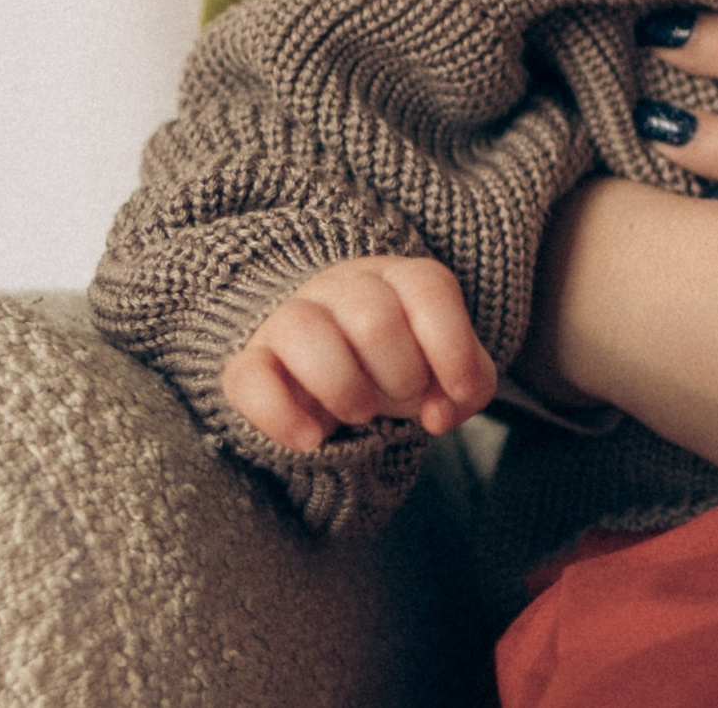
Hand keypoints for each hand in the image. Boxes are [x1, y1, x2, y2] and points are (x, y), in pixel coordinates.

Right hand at [222, 255, 496, 451]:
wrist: (329, 363)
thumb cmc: (399, 361)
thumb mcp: (446, 368)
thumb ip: (469, 386)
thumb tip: (439, 413)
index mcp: (399, 277)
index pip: (428, 288)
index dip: (452, 347)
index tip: (456, 393)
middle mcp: (342, 287)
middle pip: (373, 316)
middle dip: (400, 373)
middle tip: (400, 396)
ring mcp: (288, 318)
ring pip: (303, 331)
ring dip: (343, 386)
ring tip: (360, 413)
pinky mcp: (248, 362)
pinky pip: (248, 378)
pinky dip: (281, 417)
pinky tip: (311, 440)